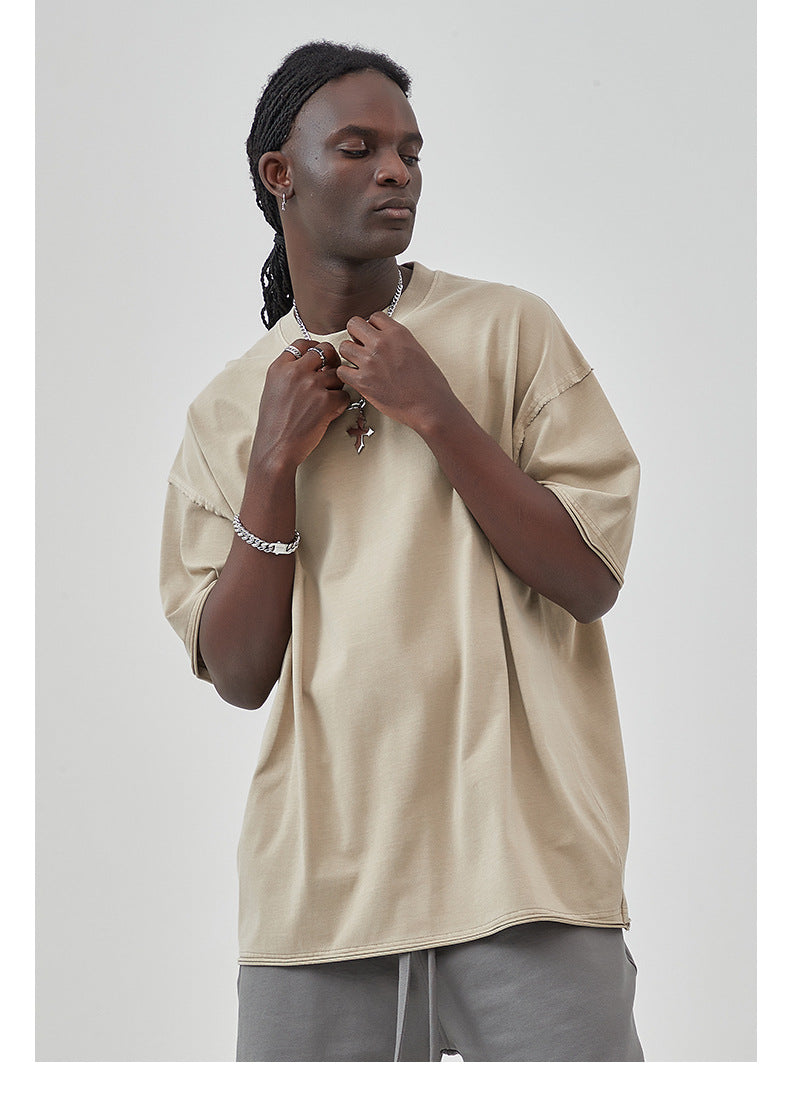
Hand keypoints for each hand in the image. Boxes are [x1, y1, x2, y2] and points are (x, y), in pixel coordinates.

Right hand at [251, 340, 349, 469]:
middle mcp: (295, 372)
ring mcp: (311, 385)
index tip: (320, 356)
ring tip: (326, 401)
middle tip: (332, 372)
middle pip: (325, 350)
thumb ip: (288, 374)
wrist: (275, 448)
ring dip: (336, 386)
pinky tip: (330, 414)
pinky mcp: (326, 401)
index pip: (302, 343)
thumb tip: (309, 365)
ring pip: (338, 374)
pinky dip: (341, 405)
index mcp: (279, 367)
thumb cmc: (274, 425)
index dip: (315, 348)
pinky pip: (344, 395)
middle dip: (332, 360)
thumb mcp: (272, 390)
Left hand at [338, 313, 454, 432]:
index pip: (374, 317)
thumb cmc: (429, 383)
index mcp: (397, 333)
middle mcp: (381, 343)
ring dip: (350, 355)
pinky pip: (341, 371)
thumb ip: (398, 341)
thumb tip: (387, 341)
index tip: (375, 337)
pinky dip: (346, 375)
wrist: (430, 406)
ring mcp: (369, 362)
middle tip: (362, 347)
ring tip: (359, 365)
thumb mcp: (417, 350)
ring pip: (344, 347)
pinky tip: (356, 379)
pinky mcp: (362, 381)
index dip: (372, 327)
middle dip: (355, 335)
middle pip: (353, 324)